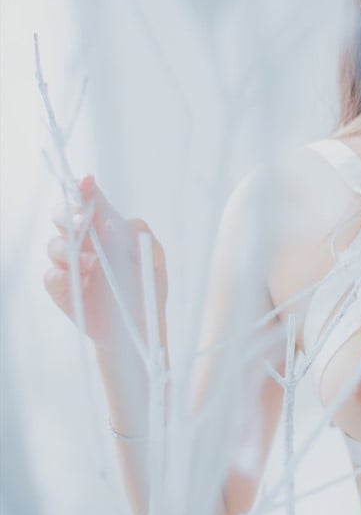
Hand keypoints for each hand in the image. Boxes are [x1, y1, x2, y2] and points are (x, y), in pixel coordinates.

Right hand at [44, 176, 167, 349]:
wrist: (138, 331)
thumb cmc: (147, 292)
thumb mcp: (153, 263)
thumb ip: (141, 238)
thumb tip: (115, 223)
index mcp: (107, 232)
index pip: (90, 203)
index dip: (85, 190)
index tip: (87, 182)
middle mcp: (85, 245)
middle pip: (63, 217)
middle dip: (69, 216)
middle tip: (84, 225)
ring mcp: (71, 267)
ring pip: (54, 245)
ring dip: (70, 252)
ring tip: (93, 266)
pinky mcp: (63, 290)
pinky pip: (52, 277)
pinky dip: (63, 278)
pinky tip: (80, 285)